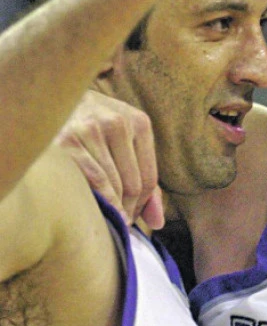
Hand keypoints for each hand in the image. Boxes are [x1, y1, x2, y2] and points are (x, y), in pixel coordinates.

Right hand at [55, 91, 163, 229]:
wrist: (49, 101)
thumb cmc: (91, 126)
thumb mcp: (123, 139)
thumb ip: (143, 175)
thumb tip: (157, 222)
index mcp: (138, 122)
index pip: (149, 178)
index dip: (142, 206)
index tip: (131, 219)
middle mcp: (118, 123)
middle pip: (133, 184)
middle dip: (127, 211)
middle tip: (116, 225)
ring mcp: (91, 131)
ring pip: (112, 186)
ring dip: (112, 210)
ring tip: (104, 221)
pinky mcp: (66, 141)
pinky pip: (91, 182)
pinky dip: (96, 201)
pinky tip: (89, 209)